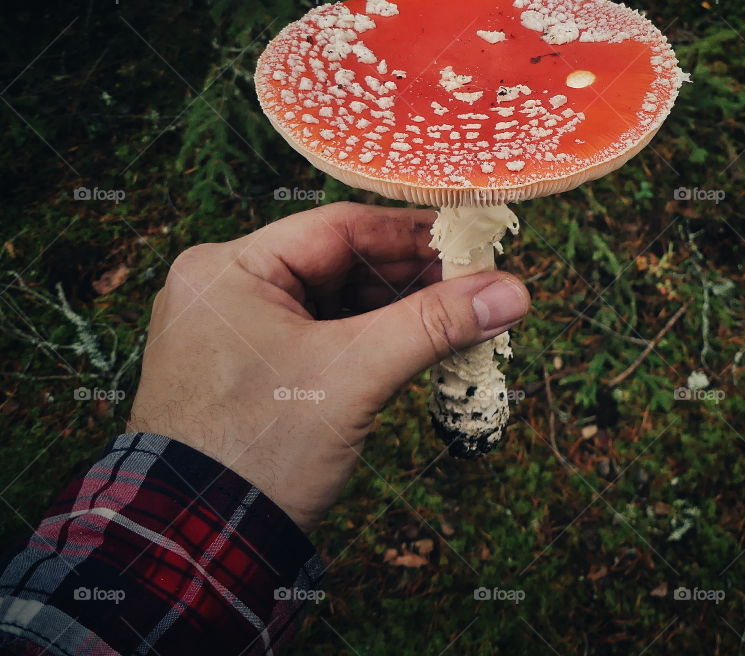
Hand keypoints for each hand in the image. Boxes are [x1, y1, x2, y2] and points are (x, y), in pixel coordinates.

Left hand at [127, 202, 529, 531]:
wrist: (200, 549)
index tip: (469, 240)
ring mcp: (236, 328)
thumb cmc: (259, 452)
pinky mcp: (251, 365)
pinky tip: (415, 344)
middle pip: (339, 263)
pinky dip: (369, 338)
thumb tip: (512, 293)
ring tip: (456, 315)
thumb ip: (434, 325)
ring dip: (395, 310)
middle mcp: (227, 288)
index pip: (339, 227)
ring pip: (335, 300)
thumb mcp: (353, 376)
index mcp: (230, 268)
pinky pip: (322, 333)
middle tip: (473, 283)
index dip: (412, 234)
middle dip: (410, 277)